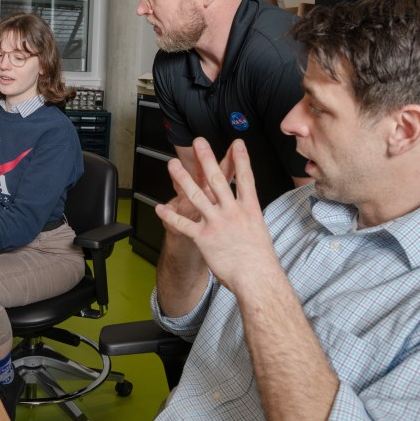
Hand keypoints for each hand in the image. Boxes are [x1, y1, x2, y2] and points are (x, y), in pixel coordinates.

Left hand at [156, 138, 280, 296]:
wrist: (256, 277)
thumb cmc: (259, 259)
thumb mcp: (258, 230)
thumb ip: (247, 216)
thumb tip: (244, 210)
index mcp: (249, 209)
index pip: (245, 179)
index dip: (241, 160)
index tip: (237, 144)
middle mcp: (232, 212)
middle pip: (217, 180)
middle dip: (207, 159)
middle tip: (199, 143)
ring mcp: (217, 223)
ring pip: (197, 196)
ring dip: (183, 179)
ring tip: (173, 165)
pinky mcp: (204, 237)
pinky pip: (183, 224)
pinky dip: (170, 216)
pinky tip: (160, 208)